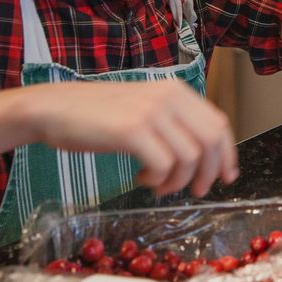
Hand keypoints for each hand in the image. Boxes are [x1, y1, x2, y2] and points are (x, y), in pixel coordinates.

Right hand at [27, 79, 237, 196]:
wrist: (53, 109)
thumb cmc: (96, 115)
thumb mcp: (144, 108)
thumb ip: (173, 123)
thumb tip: (205, 155)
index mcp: (175, 90)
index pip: (218, 123)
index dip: (227, 154)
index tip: (227, 177)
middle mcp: (168, 96)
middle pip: (212, 140)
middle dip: (210, 172)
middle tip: (195, 190)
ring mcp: (150, 112)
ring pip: (190, 157)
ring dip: (178, 181)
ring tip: (158, 184)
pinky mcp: (131, 130)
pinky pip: (164, 165)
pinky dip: (158, 180)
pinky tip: (142, 178)